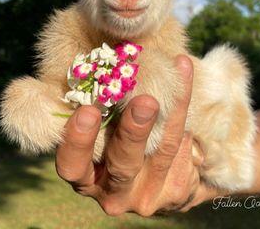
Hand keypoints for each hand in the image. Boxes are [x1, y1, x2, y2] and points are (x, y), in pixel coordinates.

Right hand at [56, 55, 205, 215]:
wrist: (154, 173)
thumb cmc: (112, 138)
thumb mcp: (97, 126)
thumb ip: (92, 105)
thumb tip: (85, 64)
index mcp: (85, 177)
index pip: (72, 164)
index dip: (78, 140)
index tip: (87, 110)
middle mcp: (113, 193)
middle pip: (123, 165)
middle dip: (134, 132)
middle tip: (145, 102)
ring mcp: (148, 196)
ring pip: (162, 152)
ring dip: (171, 114)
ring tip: (176, 72)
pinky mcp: (177, 191)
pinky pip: (185, 147)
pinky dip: (186, 106)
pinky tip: (185, 68)